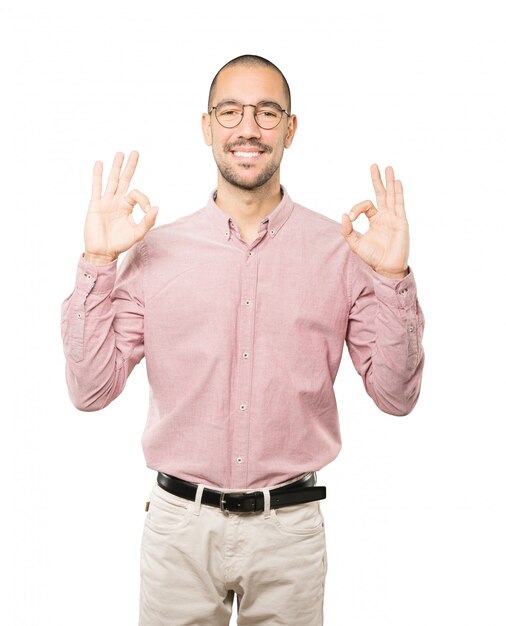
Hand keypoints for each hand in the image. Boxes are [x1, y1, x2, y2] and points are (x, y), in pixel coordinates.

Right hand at [84, 151, 158, 262]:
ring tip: (120, 153)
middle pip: (124, 180)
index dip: (145, 199)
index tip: (148, 211)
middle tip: (135, 152)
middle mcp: (117, 202)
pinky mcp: (95, 205)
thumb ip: (148, 221)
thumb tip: (157, 208)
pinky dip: (98, 175)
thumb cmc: (120, 244)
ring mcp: (105, 202)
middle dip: (130, 167)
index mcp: (127, 207)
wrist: (102, 252)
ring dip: (116, 167)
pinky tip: (99, 164)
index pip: (137, 194)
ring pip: (112, 180)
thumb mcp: (138, 233)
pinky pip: (96, 187)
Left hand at [341, 164, 408, 278]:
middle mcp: (385, 216)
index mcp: (375, 220)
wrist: (386, 267)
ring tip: (388, 168)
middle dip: (377, 179)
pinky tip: (397, 182)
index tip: (351, 217)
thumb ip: (347, 230)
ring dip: (390, 181)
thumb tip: (344, 215)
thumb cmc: (373, 257)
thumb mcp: (355, 244)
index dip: (356, 208)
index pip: (366, 205)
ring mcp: (394, 217)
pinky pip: (399, 204)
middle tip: (374, 165)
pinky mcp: (401, 221)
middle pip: (381, 194)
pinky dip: (398, 192)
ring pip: (391, 195)